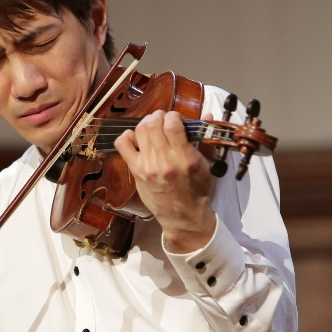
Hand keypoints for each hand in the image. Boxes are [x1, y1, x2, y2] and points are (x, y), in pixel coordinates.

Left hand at [113, 109, 216, 252]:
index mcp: (185, 158)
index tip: (176, 119)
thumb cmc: (197, 189)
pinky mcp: (136, 171)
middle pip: (153, 125)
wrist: (183, 216)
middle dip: (158, 116)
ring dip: (146, 123)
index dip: (173, 115)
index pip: (173, 125)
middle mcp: (165, 162)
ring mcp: (148, 167)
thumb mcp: (206, 164)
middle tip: (163, 119)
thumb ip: (204, 138)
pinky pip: (123, 146)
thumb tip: (208, 115)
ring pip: (140, 131)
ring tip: (152, 126)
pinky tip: (136, 138)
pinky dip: (127, 136)